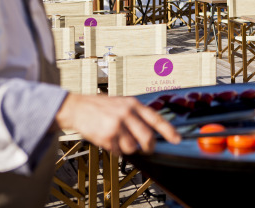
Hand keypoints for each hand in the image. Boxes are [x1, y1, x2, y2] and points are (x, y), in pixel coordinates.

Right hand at [55, 93, 180, 154]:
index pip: (156, 119)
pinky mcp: (106, 135)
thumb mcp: (122, 103)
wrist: (77, 107)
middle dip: (149, 147)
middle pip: (147, 137)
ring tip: (120, 141)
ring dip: (128, 149)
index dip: (169, 131)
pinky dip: (115, 150)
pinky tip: (109, 140)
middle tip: (148, 149)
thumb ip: (137, 114)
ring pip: (133, 147)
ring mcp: (117, 125)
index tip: (177, 140)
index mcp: (133, 104)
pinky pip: (118, 151)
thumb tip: (153, 131)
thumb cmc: (101, 106)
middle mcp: (127, 113)